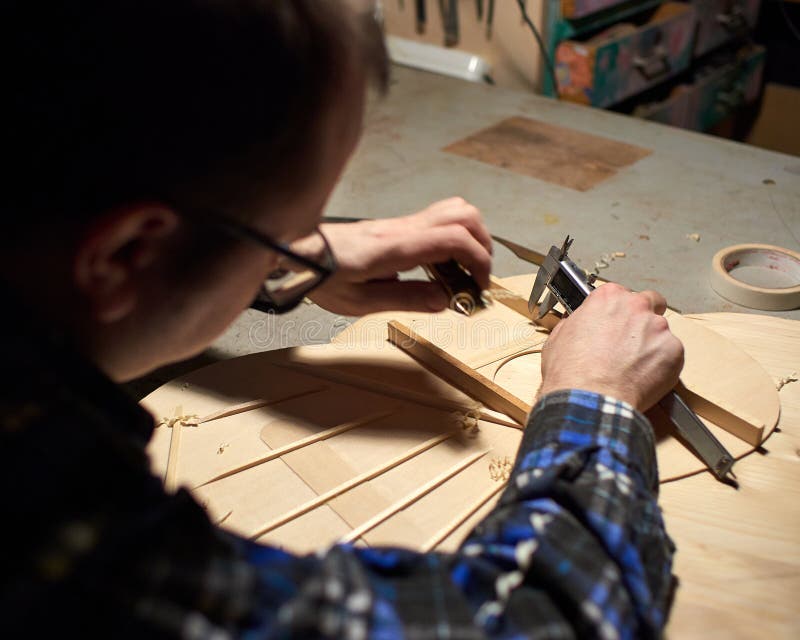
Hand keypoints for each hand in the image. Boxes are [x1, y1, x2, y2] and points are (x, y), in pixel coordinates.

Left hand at [305, 198, 491, 314]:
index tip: (479, 286)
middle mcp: (403, 227)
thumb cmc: (322, 276)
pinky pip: (437, 220)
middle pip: (464, 214)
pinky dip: (453, 237)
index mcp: (396, 247)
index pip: (455, 238)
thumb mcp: (361, 301)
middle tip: (477, 277)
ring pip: (453, 210)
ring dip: (470, 237)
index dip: (479, 261)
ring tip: (463, 271)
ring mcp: (401, 223)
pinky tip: (441, 265)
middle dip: (482, 245)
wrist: (295, 251)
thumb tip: (445, 300)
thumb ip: (406, 299)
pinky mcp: (396, 226)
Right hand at [537, 284, 683, 411]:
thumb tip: (582, 327)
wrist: (589, 399)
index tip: (615, 324)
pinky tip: (643, 378)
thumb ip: (579, 323)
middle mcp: (636, 306)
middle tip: (632, 341)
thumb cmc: (571, 371)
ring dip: (651, 345)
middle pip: (650, 302)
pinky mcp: (674, 350)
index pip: (620, 295)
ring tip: (634, 368)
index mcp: (608, 298)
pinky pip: (672, 355)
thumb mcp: (559, 337)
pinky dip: (662, 365)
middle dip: (644, 318)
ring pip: (661, 332)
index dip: (617, 312)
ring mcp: (658, 327)